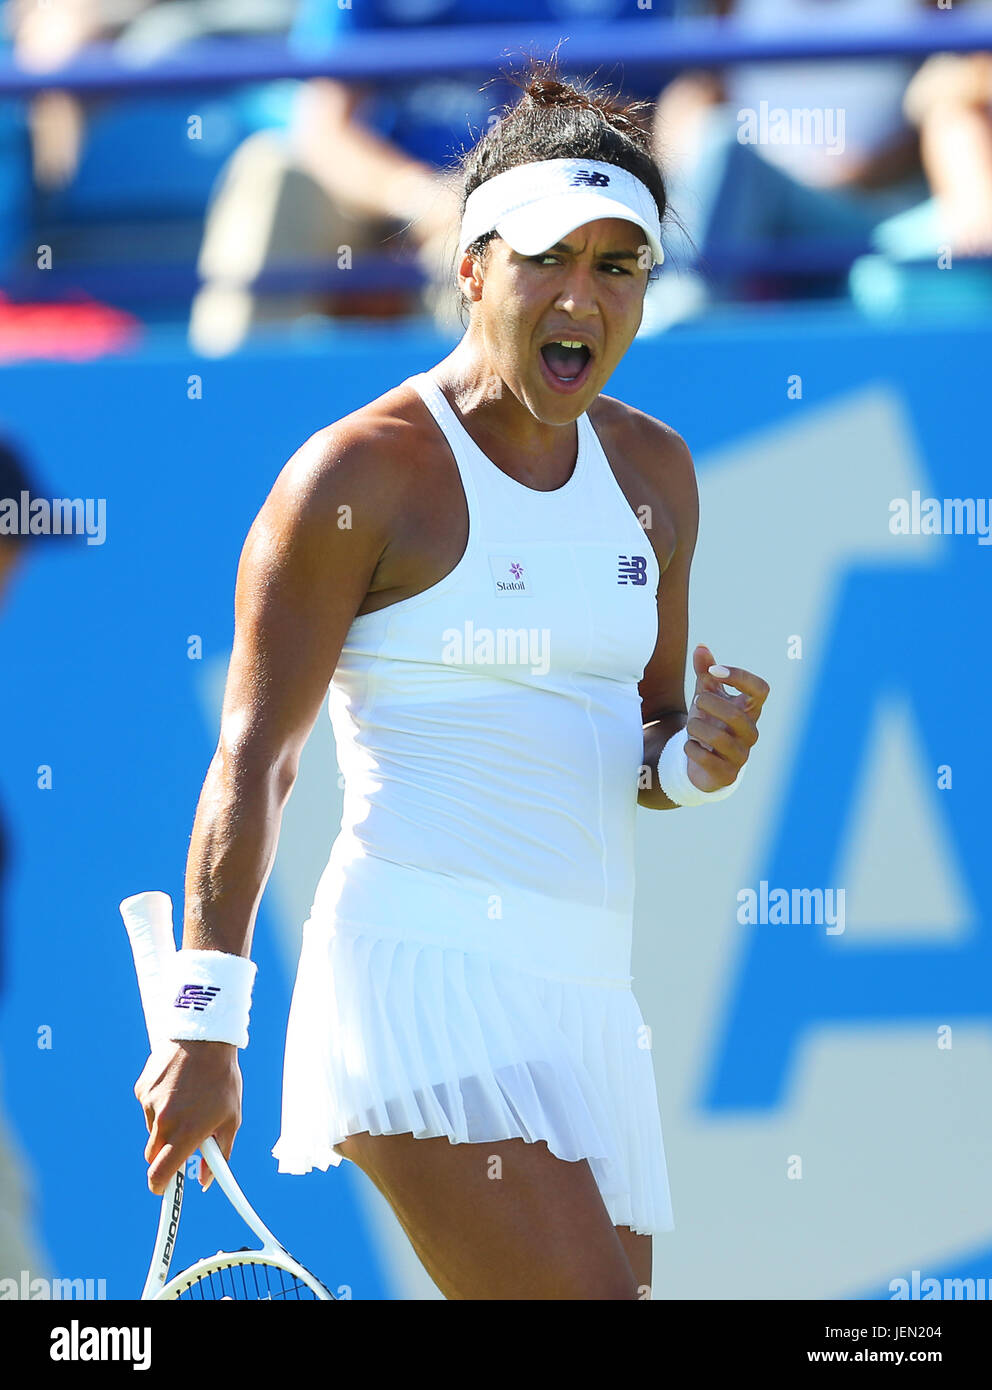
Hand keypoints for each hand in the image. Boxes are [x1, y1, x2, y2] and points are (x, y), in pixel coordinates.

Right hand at [134, 1040, 241, 1195]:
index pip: (160, 1173)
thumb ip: (219, 1154)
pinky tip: (177, 1086)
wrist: (205, 1037)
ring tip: (188, 1101)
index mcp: (185, 1132)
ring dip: (166, 1125)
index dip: (159, 1186)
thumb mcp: (231, 1118)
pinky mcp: (142, 1089)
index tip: (162, 1188)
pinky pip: (148, 1107)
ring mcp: (149, 1104)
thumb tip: (205, 1180)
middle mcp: (164, 1121)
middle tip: (183, 1139)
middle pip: (153, 1155)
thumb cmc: (222, 1079)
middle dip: (165, 1153)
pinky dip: (160, 1104)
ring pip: (152, 1129)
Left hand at [685, 643, 768, 792]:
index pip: (761, 689)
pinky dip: (692, 748)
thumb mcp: (706, 695)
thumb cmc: (710, 721)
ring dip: (697, 727)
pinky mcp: (727, 774)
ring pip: (720, 738)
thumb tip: (701, 647)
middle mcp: (750, 732)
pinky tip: (689, 745)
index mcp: (750, 709)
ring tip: (690, 725)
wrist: (703, 761)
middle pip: (736, 715)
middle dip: (710, 704)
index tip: (714, 671)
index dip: (740, 677)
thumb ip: (705, 672)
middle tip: (697, 701)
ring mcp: (741, 755)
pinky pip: (707, 759)